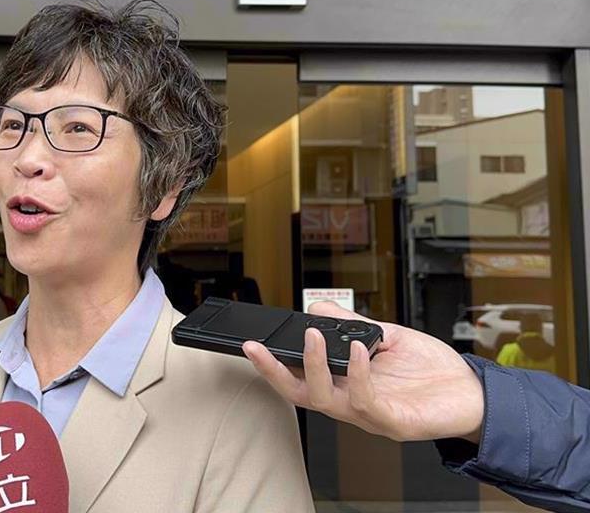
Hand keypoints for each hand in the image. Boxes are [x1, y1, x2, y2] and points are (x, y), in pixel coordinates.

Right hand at [242, 301, 484, 442]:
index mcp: (347, 385)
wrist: (475, 393)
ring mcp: (371, 416)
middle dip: (274, 373)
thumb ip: (353, 326)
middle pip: (301, 395)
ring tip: (312, 337)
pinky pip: (366, 401)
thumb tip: (319, 308)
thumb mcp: (388, 337)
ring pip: (326, 400)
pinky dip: (358, 373)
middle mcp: (353, 404)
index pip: (301, 379)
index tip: (255, 344)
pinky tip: (358, 350)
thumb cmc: (434, 371)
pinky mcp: (394, 423)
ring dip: (314, 367)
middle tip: (258, 348)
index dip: (274, 365)